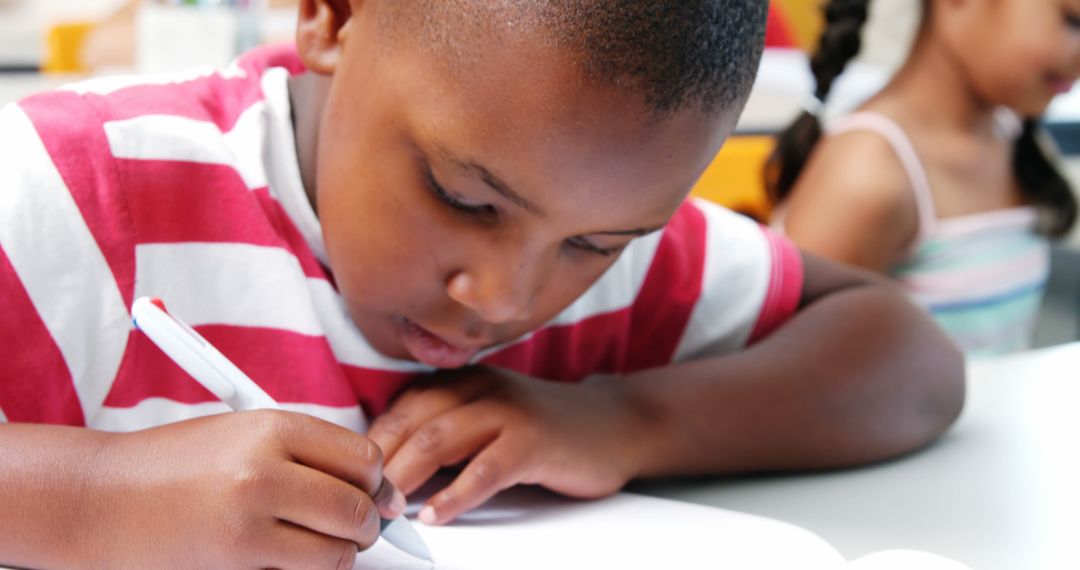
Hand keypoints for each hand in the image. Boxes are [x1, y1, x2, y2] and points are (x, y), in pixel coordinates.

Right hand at [88, 410, 404, 568]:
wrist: (97, 498)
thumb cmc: (169, 464)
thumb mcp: (241, 433)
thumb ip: (304, 451)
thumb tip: (372, 481)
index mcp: (272, 427)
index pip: (363, 457)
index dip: (376, 480)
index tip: (376, 492)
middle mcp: (265, 470)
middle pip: (357, 507)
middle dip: (367, 523)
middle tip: (359, 527)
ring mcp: (249, 522)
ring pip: (337, 551)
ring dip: (339, 553)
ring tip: (321, 544)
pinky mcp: (236, 562)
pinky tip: (289, 558)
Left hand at [367, 367, 651, 524]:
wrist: (616, 424)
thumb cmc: (544, 430)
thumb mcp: (489, 418)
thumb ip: (446, 431)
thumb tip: (388, 470)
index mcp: (464, 382)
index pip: (400, 408)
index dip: (370, 445)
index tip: (350, 480)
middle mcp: (481, 388)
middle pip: (411, 422)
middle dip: (378, 465)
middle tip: (358, 502)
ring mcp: (508, 411)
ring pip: (438, 440)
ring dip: (405, 478)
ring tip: (385, 511)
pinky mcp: (534, 441)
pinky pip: (484, 469)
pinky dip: (454, 496)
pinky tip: (435, 516)